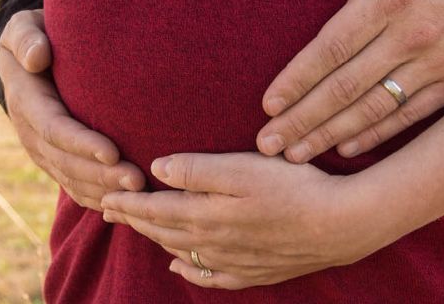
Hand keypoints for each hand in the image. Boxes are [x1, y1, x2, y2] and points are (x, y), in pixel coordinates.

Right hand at [0, 10, 145, 209]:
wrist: (29, 57)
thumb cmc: (35, 36)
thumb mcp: (22, 27)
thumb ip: (26, 37)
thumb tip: (37, 57)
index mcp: (26, 101)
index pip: (54, 128)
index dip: (81, 144)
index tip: (112, 152)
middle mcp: (32, 133)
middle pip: (67, 162)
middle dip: (101, 175)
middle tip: (137, 180)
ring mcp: (44, 152)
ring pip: (73, 180)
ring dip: (105, 190)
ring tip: (141, 195)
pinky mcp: (57, 161)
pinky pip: (76, 187)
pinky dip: (99, 199)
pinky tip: (128, 206)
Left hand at [100, 153, 383, 289]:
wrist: (338, 225)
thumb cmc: (293, 187)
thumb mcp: (243, 168)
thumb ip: (198, 170)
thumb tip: (157, 170)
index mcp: (206, 215)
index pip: (155, 210)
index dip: (128, 204)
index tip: (105, 198)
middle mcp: (212, 243)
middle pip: (162, 232)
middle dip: (134, 221)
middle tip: (109, 212)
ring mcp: (233, 261)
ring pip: (181, 252)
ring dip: (155, 240)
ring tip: (139, 230)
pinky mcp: (254, 270)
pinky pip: (210, 276)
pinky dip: (189, 271)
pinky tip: (180, 267)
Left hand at [256, 0, 443, 162]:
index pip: (330, 49)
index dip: (296, 80)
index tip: (268, 103)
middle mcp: (411, 36)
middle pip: (344, 88)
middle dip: (302, 119)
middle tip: (267, 143)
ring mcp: (437, 62)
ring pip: (373, 109)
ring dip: (331, 134)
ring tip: (296, 154)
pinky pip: (412, 115)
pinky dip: (379, 135)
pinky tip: (348, 148)